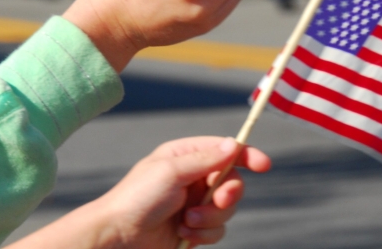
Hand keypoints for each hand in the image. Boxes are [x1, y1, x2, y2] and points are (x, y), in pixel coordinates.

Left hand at [5, 137, 271, 248]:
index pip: (224, 151)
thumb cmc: (137, 198)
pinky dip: (204, 233)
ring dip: (210, 218)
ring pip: (227, 209)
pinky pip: (217, 230)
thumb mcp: (171, 172)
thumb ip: (205, 159)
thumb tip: (234, 144)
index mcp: (185, 156)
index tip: (264, 165)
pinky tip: (183, 234)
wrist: (117, 238)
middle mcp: (192, 178)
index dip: (246, 156)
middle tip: (215, 200)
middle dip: (226, 195)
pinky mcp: (193, 227)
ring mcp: (193, 204)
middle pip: (232, 182)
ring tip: (186, 222)